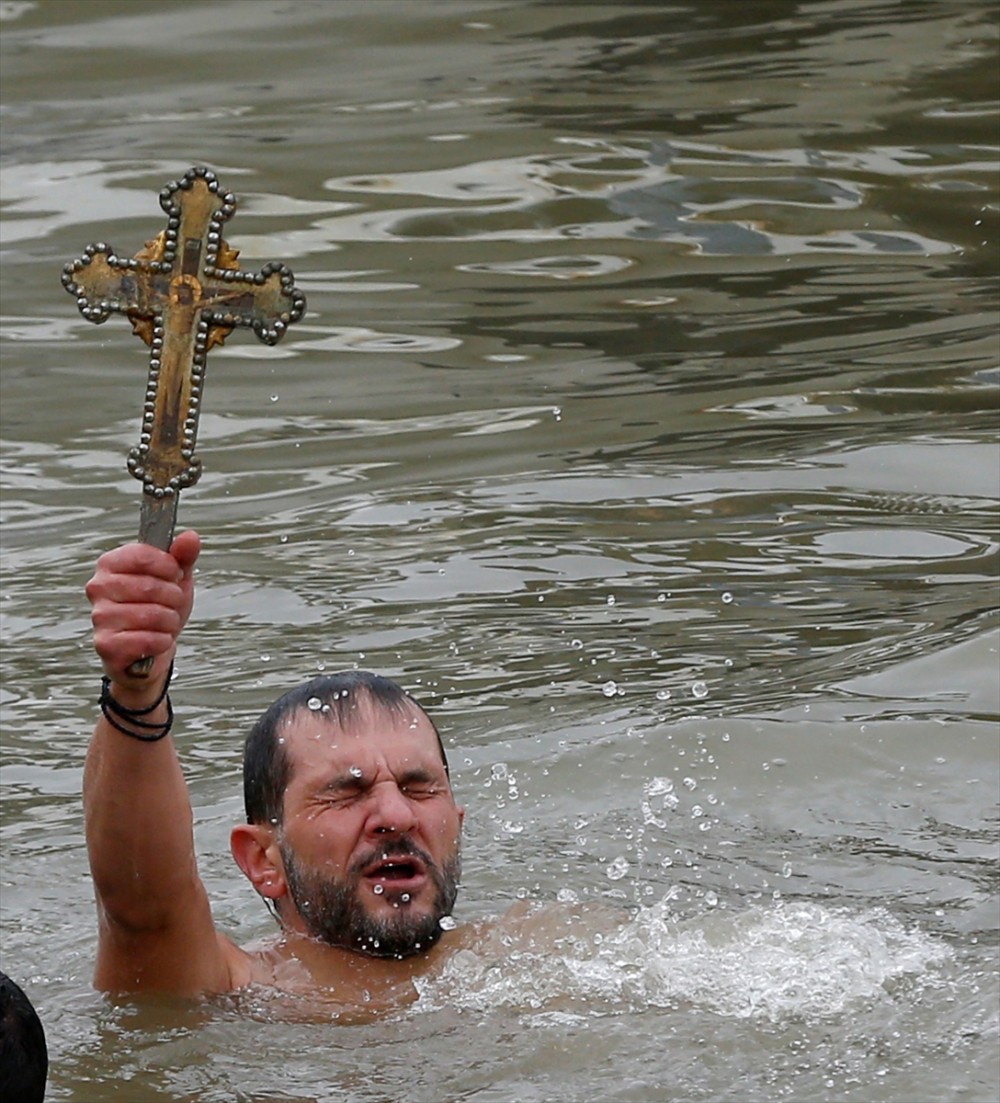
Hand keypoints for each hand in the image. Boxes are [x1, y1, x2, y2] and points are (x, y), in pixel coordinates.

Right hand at [87, 531, 200, 703]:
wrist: (151, 647)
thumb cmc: (160, 606)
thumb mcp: (176, 578)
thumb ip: (183, 556)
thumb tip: (190, 537)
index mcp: (111, 563)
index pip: (143, 555)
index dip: (169, 567)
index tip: (175, 575)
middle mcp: (98, 587)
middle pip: (150, 586)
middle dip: (173, 597)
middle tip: (172, 603)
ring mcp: (99, 616)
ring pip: (150, 615)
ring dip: (169, 621)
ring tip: (165, 622)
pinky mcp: (105, 644)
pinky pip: (146, 639)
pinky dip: (162, 641)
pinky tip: (158, 639)